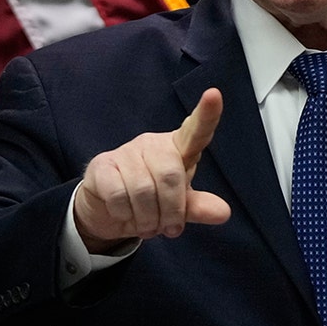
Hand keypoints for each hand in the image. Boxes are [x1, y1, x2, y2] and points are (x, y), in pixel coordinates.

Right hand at [75, 89, 231, 252]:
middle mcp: (153, 144)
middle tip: (169, 230)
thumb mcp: (178, 207)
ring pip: (143, 190)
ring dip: (147, 218)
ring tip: (147, 225)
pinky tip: (125, 214)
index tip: (214, 95)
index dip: (206, 114)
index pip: (196, 131)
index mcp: (178, 149)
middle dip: (171, 211)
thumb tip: (224, 213)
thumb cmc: (150, 201)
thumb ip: (199, 207)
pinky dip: (125, 214)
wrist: (107, 210)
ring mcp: (126, 151)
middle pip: (170, 175)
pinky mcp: (102, 164)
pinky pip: (118, 194)